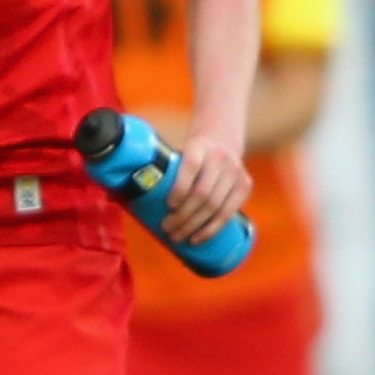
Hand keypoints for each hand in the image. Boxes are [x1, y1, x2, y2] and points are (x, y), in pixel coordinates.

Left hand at [159, 132, 252, 247]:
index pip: (191, 166)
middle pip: (202, 193)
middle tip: (167, 228)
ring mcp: (235, 171)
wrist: (222, 136)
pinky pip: (229, 213)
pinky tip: (198, 237)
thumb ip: (165, 170)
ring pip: (215, 206)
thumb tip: (128, 198)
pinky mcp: (245, 185)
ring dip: (195, 226)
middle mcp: (220, 158)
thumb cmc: (192, 151)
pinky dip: (212, 229)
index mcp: (199, 146)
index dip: (180, 188)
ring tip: (178, 236)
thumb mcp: (179, 150)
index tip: (169, 205)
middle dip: (183, 216)